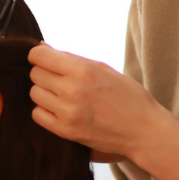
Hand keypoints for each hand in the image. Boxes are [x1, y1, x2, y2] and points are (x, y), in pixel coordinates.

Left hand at [27, 43, 164, 161]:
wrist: (143, 129)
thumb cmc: (127, 95)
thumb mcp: (103, 68)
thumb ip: (71, 58)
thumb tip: (42, 47)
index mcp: (83, 70)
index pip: (39, 56)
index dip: (40, 55)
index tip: (46, 60)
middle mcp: (72, 91)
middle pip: (35, 74)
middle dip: (44, 73)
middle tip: (59, 79)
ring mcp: (67, 113)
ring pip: (35, 94)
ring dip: (45, 92)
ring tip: (62, 95)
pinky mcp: (65, 131)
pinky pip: (37, 115)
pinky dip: (45, 110)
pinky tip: (60, 109)